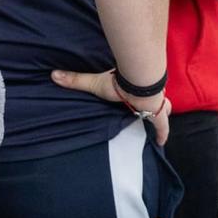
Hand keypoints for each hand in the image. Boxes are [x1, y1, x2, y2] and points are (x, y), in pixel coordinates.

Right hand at [52, 69, 171, 146]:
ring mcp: (155, 105)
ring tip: (159, 119)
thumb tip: (53, 74)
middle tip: (151, 106)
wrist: (139, 84)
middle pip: (153, 96)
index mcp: (133, 87)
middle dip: (155, 101)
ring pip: (164, 107)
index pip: (137, 89)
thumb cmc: (119, 83)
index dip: (137, 92)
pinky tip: (161, 143)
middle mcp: (147, 95)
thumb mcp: (94, 83)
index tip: (135, 93)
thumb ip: (76, 80)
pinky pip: (163, 127)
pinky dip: (162, 134)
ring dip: (162, 111)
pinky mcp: (158, 115)